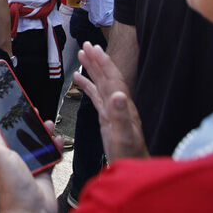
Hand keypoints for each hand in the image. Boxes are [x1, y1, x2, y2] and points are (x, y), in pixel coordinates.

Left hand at [0, 117, 58, 212]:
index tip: (14, 107)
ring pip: (38, 144)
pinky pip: (51, 156)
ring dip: (44, 134)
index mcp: (1, 154)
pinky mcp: (44, 172)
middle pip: (23, 136)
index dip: (9, 119)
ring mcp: (30, 165)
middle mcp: (15, 159)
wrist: (31, 210)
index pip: (4, 132)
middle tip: (34, 114)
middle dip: (29, 124)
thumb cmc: (13, 188)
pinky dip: (55, 148)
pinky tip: (57, 141)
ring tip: (48, 125)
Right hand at [72, 42, 148, 161]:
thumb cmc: (129, 155)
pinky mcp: (106, 117)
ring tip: (82, 55)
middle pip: (106, 77)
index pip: (112, 79)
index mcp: (122, 106)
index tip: (94, 49)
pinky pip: (96, 97)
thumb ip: (121, 116)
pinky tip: (79, 80)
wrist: (132, 167)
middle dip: (97, 60)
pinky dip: (87, 86)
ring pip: (100, 84)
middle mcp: (118, 104)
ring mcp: (112, 110)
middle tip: (86, 45)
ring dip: (92, 69)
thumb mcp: (123, 137)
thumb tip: (118, 95)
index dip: (103, 63)